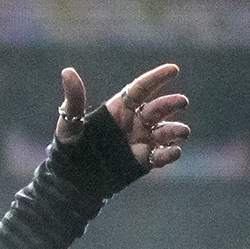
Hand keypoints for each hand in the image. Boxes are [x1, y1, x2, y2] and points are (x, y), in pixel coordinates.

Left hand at [56, 64, 189, 168]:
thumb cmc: (68, 147)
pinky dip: (170, 153)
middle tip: (182, 102)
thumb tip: (67, 71)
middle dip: (171, 104)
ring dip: (176, 129)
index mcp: (119, 108)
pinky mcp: (144, 161)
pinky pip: (161, 155)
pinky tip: (174, 151)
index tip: (173, 69)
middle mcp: (135, 122)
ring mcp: (141, 141)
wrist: (71, 179)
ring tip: (182, 131)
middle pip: (157, 109)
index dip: (157, 78)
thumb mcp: (70, 122)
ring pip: (165, 131)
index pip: (141, 89)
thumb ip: (74, 99)